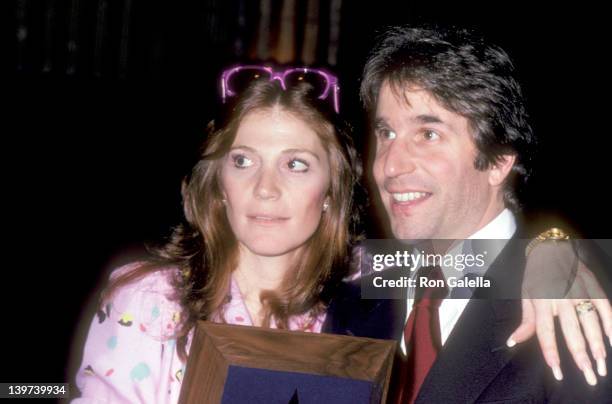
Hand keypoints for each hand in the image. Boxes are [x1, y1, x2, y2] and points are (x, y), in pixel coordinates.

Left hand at [507, 242, 611, 385]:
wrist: (552, 248)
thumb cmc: (536, 275)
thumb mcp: (526, 296)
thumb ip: (526, 322)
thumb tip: (512, 342)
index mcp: (541, 300)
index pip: (545, 331)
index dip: (551, 352)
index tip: (557, 372)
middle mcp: (560, 297)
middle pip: (572, 330)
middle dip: (580, 355)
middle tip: (588, 376)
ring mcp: (579, 291)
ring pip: (590, 321)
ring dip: (597, 345)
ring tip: (601, 364)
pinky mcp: (594, 286)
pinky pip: (605, 308)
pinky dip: (610, 325)